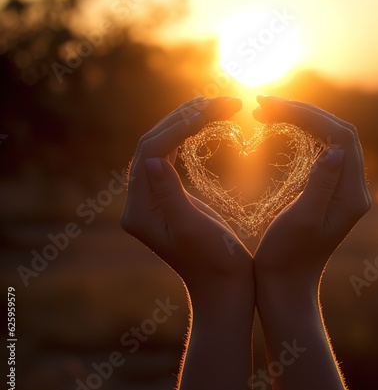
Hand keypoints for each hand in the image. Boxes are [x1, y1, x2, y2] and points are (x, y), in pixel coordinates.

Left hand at [121, 96, 254, 389]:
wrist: (224, 289)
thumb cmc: (216, 262)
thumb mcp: (191, 228)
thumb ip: (169, 195)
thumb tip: (151, 159)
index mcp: (140, 209)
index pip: (151, 151)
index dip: (180, 126)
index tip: (214, 109)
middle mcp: (140, 201)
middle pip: (153, 144)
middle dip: (184, 119)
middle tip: (218, 101)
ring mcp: (152, 199)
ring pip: (162, 147)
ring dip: (186, 123)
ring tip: (214, 105)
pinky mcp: (167, 199)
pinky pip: (171, 157)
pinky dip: (188, 138)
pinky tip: (205, 126)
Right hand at [253, 96, 370, 285]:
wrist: (284, 286)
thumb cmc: (286, 257)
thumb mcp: (302, 221)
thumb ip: (321, 184)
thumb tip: (335, 149)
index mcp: (352, 195)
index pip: (340, 137)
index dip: (309, 115)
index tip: (272, 107)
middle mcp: (352, 189)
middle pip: (336, 133)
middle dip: (302, 113)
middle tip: (263, 104)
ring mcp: (341, 189)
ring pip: (327, 139)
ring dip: (300, 121)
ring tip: (265, 111)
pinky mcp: (327, 191)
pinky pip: (319, 151)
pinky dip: (300, 135)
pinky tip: (279, 129)